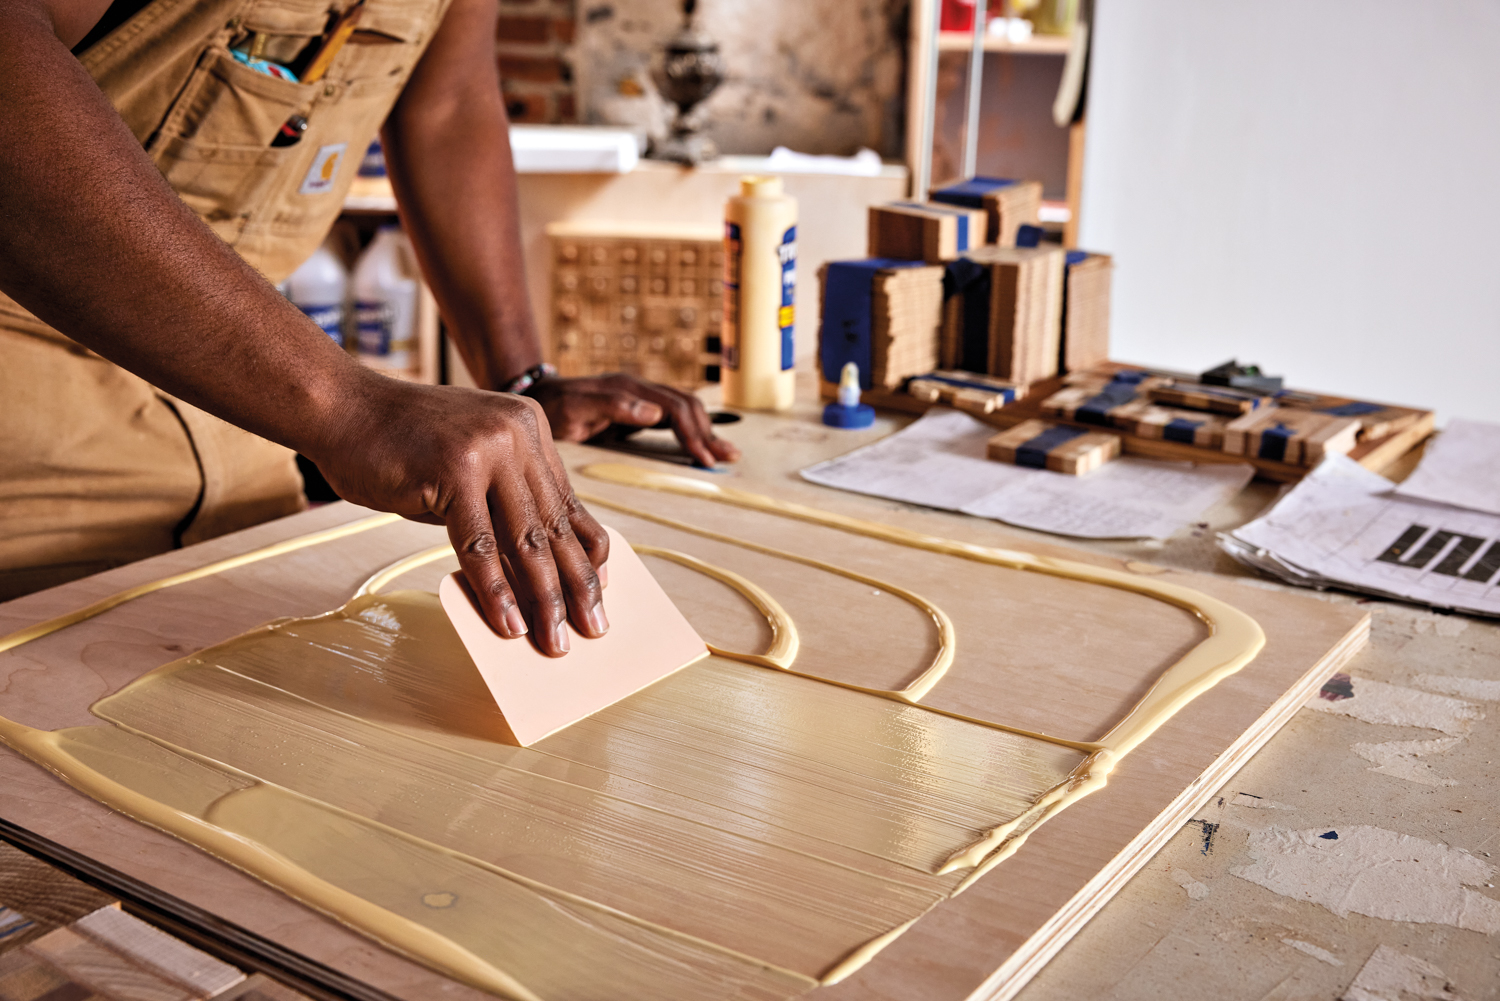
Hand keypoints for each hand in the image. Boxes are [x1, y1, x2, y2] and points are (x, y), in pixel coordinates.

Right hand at [310, 374, 607, 655]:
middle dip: (576, 585)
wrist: (340, 408)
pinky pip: (480, 546)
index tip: (598, 593)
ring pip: (525, 539)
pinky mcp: (454, 470)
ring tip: (553, 640)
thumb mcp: (469, 466)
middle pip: (555, 525)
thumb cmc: (401, 446)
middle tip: (592, 629)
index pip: (569, 503)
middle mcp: (518, 433)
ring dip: (543, 599)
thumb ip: (504, 503)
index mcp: (530, 428)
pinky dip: (496, 591)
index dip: (586, 554)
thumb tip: (537, 571)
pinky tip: (508, 624)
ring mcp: (488, 449)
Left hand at [526, 373, 740, 467]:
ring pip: (685, 410)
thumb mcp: (576, 407)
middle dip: (709, 433)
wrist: (539, 395)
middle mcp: (640, 389)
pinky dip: (691, 430)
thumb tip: (654, 413)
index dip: (692, 434)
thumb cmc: (553, 405)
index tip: (704, 459)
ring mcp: (640, 398)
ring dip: (706, 430)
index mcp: (630, 389)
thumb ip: (613, 406)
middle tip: (727, 457)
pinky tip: (701, 443)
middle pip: (688, 407)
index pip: (675, 410)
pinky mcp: (638, 408)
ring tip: (725, 451)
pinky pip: (673, 416)